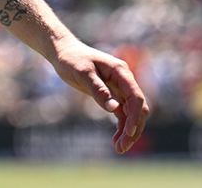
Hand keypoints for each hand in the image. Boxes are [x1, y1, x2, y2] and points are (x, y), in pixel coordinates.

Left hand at [52, 37, 149, 153]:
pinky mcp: (113, 95)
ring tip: (119, 148)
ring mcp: (120, 89)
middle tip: (122, 147)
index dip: (135, 116)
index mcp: (121, 72)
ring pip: (132, 114)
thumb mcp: (82, 73)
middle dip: (133, 128)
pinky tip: (116, 141)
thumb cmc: (71, 59)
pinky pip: (122, 114)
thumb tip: (114, 108)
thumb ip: (98, 89)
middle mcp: (124, 81)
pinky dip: (121, 127)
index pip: (135, 96)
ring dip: (128, 131)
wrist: (63, 52)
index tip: (128, 132)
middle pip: (138, 108)